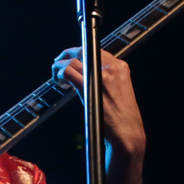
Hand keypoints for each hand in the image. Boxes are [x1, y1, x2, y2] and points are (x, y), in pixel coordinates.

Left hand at [51, 48, 145, 164]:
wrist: (127, 132)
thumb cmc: (123, 117)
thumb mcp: (119, 91)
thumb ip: (107, 79)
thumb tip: (89, 76)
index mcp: (120, 67)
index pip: (96, 50)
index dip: (81, 52)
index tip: (72, 57)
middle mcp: (112, 68)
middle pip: (83, 50)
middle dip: (68, 53)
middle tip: (59, 61)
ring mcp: (100, 76)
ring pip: (74, 59)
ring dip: (60, 64)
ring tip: (55, 73)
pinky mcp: (89, 87)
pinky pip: (69, 72)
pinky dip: (60, 72)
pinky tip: (58, 79)